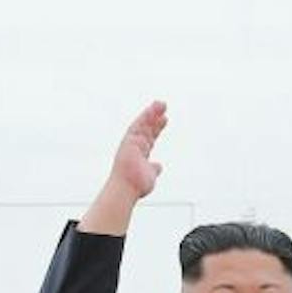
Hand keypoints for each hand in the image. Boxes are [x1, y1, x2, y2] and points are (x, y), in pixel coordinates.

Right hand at [79, 101, 166, 236]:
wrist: (126, 189)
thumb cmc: (136, 186)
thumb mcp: (150, 175)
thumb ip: (153, 169)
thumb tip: (158, 166)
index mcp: (140, 154)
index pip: (150, 137)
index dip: (157, 128)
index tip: (164, 119)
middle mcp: (135, 147)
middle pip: (147, 128)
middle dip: (155, 118)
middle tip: (163, 106)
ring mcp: (131, 143)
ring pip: (143, 124)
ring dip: (152, 113)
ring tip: (161, 103)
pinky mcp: (129, 140)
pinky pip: (138, 125)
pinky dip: (146, 116)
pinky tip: (153, 109)